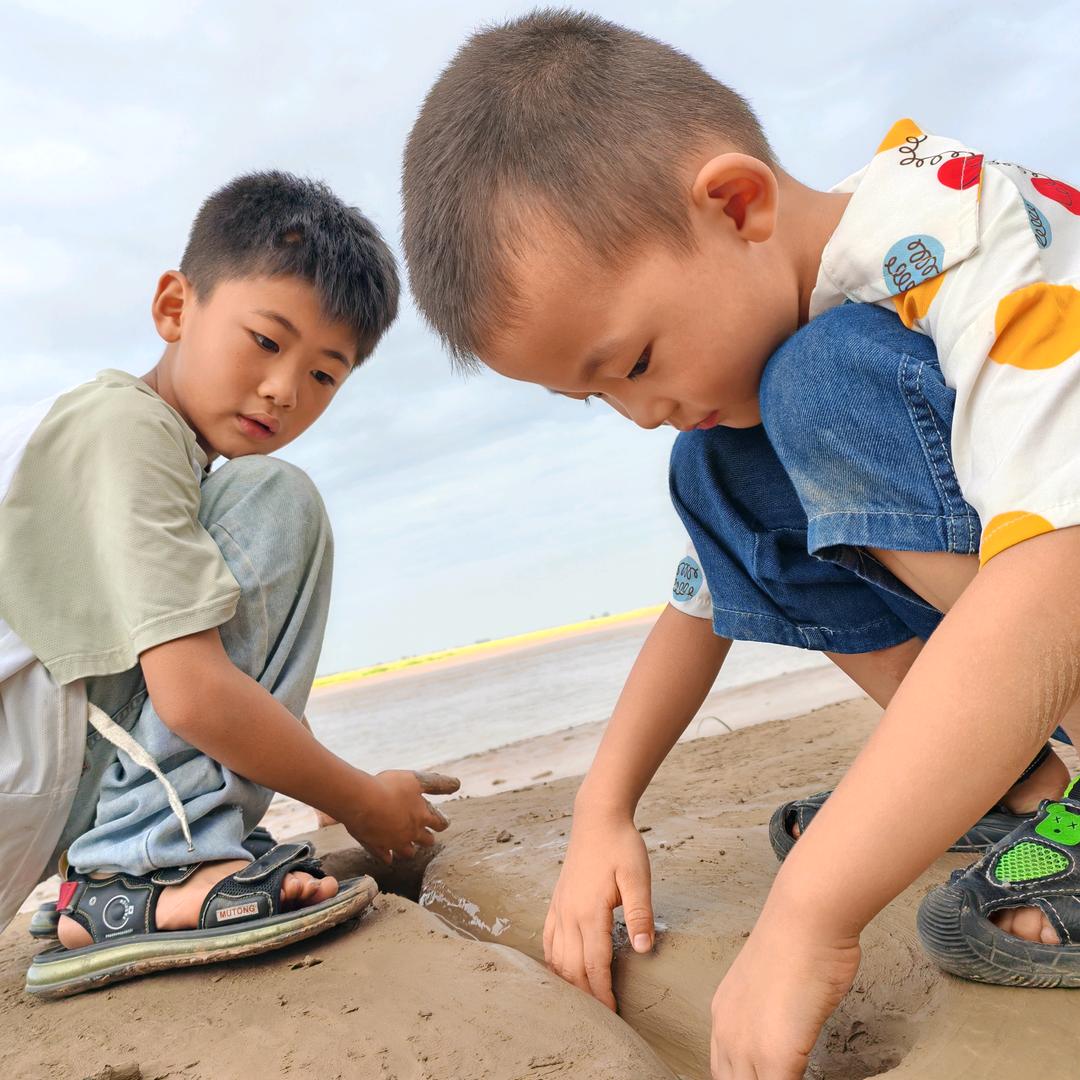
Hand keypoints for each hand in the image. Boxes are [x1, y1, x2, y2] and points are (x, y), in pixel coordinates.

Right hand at [340, 770, 459, 862]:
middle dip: (427, 838)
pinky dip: (387, 856)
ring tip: (406, 844)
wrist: (361, 802)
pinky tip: (387, 854)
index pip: (440, 824)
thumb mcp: (417, 779)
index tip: (442, 822)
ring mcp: (394, 843)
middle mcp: (412, 833)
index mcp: (423, 816)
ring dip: (409, 849)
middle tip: (425, 835)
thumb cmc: (390, 787)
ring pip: (407, 853)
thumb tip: (458, 784)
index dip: (442, 822)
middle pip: (426, 841)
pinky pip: (385, 858)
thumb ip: (438, 783)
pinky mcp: (377, 848)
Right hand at [543, 812, 654, 1010]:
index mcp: (589, 912)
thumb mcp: (638, 877)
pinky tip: (562, 972)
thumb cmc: (621, 846)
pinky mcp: (556, 902)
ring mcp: (559, 908)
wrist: (597, 819)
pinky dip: (553, 963)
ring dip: (568, 983)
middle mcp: (569, 914)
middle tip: (600, 1020)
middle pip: (572, 969)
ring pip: (556, 958)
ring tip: (583, 1003)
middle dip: (585, 997)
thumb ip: (640, 914)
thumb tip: (642, 950)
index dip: (602, 995)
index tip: (613, 1018)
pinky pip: (549, 941)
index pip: (594, 965)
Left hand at [709, 903, 859, 1078]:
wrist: (805, 920)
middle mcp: (725, 1031)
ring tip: (793, 1076)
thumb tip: (784, 1030)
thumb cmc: (800, 942)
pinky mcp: (774, 1056)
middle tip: (779, 1077)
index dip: (744, 1077)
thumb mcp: (771, 985)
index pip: (724, 1069)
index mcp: (723, 1013)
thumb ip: (768, 1016)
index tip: (764, 1073)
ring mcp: (746, 1046)